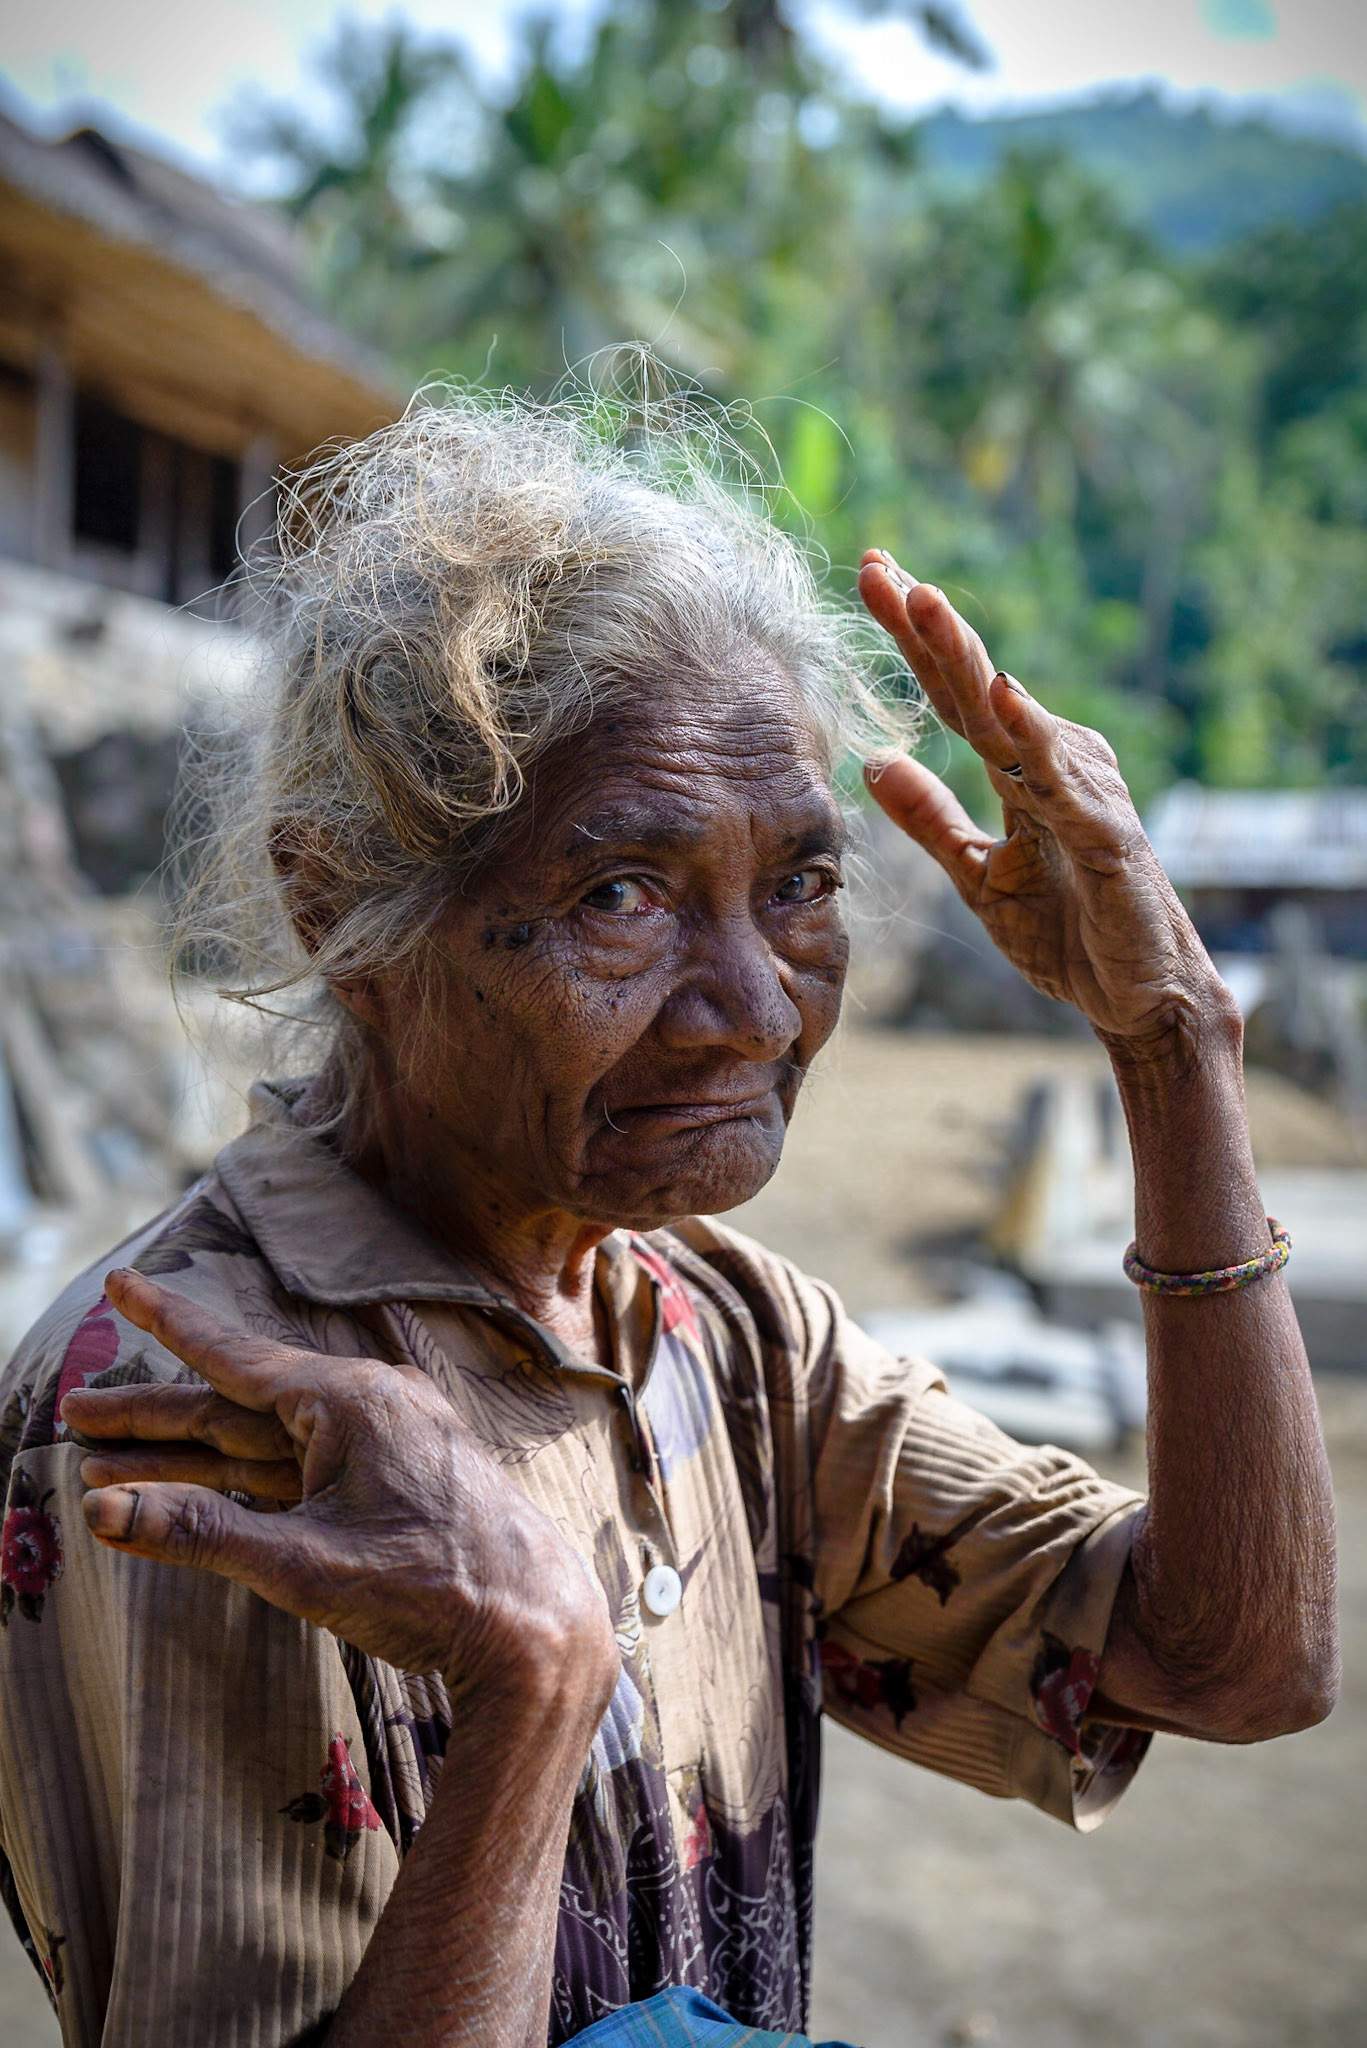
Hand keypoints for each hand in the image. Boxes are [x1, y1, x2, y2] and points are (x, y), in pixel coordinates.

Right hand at [61, 1268, 616, 1711]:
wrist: (536, 1629)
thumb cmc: (434, 1588)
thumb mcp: (305, 1566)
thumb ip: (202, 1535)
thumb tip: (105, 1512)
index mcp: (352, 1402)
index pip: (234, 1356)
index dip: (168, 1324)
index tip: (120, 1284)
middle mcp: (367, 1407)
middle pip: (236, 1404)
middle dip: (152, 1414)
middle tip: (74, 1415)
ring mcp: (381, 1445)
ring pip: (262, 1442)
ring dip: (187, 1457)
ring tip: (105, 1464)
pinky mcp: (388, 1484)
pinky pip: (296, 1470)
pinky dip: (240, 1482)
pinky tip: (192, 1491)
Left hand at [857, 552, 1231, 1060]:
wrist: (1136, 996)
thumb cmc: (1067, 932)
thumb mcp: (976, 874)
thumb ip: (930, 819)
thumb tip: (874, 760)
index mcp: (1019, 770)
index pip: (953, 695)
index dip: (910, 641)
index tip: (868, 579)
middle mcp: (1054, 764)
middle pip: (977, 684)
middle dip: (926, 625)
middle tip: (878, 568)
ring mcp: (1083, 793)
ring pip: (1013, 716)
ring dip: (967, 657)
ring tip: (924, 601)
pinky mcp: (1106, 835)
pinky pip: (1061, 781)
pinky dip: (1032, 734)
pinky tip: (1001, 693)